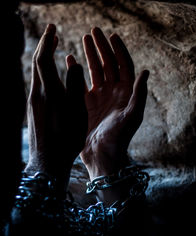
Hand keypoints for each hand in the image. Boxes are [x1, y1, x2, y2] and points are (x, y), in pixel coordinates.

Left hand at [25, 24, 86, 195]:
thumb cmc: (67, 139)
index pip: (44, 58)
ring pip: (35, 73)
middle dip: (43, 45)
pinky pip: (36, 83)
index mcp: (50, 92)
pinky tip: (49, 74)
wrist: (48, 161)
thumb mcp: (77, 113)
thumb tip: (73, 64)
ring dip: (43, 58)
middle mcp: (37, 94)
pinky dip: (42, 72)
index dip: (47, 41)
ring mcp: (32, 102)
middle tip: (52, 33)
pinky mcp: (32, 109)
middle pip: (37, 62)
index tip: (53, 28)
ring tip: (52, 49)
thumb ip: (75, 86)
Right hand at [67, 27, 148, 181]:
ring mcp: (99, 98)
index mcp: (126, 93)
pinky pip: (81, 83)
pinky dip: (76, 71)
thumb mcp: (132, 116)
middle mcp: (113, 93)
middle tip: (93, 31)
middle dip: (102, 47)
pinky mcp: (86, 104)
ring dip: (90, 55)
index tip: (112, 35)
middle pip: (109, 64)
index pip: (124, 66)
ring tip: (84, 39)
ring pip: (94, 71)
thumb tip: (145, 71)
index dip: (119, 50)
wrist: (102, 155)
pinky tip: (70, 60)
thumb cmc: (119, 138)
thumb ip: (139, 94)